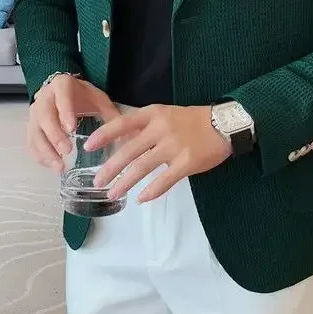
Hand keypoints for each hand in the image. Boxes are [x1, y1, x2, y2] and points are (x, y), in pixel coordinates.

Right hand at [28, 75, 118, 172]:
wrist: (62, 90)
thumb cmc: (83, 97)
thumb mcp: (99, 99)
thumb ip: (112, 115)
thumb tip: (132, 136)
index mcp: (62, 86)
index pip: (61, 97)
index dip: (65, 112)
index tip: (72, 129)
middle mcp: (44, 98)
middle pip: (44, 116)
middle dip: (54, 135)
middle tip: (66, 151)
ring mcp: (34, 113)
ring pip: (35, 132)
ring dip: (45, 151)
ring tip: (59, 167)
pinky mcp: (32, 126)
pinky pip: (31, 142)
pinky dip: (40, 155)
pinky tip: (51, 166)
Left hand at [86, 104, 231, 202]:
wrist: (224, 124)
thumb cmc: (192, 120)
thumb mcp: (165, 114)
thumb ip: (145, 127)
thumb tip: (121, 145)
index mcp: (153, 114)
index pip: (123, 124)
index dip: (104, 135)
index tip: (88, 147)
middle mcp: (161, 129)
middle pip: (129, 150)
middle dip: (111, 168)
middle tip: (98, 181)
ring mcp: (174, 146)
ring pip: (143, 167)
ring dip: (125, 182)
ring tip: (113, 193)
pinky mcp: (187, 162)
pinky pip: (165, 180)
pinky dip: (151, 191)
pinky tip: (141, 198)